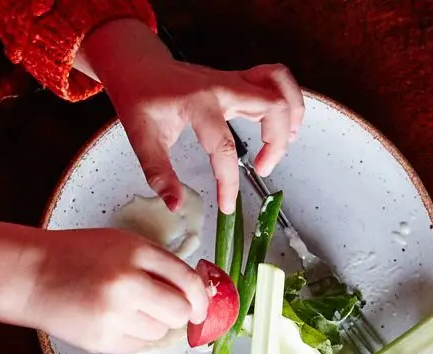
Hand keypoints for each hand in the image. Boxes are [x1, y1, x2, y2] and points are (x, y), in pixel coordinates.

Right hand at [20, 228, 209, 353]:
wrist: (32, 276)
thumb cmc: (76, 257)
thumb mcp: (121, 245)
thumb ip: (157, 264)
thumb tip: (194, 293)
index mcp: (136, 253)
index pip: (187, 282)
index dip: (200, 300)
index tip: (201, 308)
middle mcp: (127, 285)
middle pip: (178, 312)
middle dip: (178, 314)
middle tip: (166, 310)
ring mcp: (113, 316)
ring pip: (158, 332)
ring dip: (152, 325)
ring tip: (128, 311)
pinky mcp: (101, 340)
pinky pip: (137, 344)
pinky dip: (133, 336)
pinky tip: (114, 322)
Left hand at [80, 20, 305, 211]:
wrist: (141, 67)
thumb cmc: (141, 101)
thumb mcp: (142, 140)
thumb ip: (159, 174)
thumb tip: (175, 205)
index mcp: (199, 104)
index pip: (223, 147)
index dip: (229, 182)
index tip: (227, 206)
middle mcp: (223, 88)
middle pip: (271, 106)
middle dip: (276, 143)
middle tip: (263, 170)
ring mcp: (234, 80)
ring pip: (280, 84)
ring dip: (291, 114)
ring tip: (286, 143)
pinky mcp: (238, 79)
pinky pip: (274, 80)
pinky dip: (286, 98)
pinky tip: (283, 123)